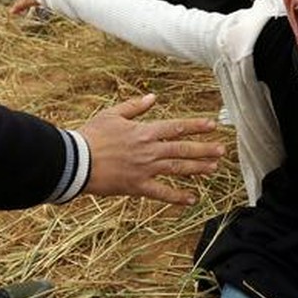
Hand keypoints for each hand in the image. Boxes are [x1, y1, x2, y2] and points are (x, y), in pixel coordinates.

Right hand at [79, 94, 225, 205]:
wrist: (75, 161)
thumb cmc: (91, 136)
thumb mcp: (112, 114)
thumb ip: (135, 107)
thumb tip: (153, 97)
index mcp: (145, 131)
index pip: (177, 127)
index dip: (196, 126)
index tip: (213, 126)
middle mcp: (149, 150)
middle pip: (182, 149)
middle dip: (204, 149)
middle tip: (222, 150)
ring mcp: (145, 169)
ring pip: (177, 169)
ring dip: (197, 169)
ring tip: (213, 168)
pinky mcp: (137, 186)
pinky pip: (161, 193)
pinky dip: (177, 197)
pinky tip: (192, 200)